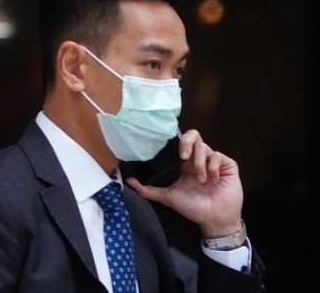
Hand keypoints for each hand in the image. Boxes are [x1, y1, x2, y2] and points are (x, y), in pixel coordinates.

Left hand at [125, 129, 243, 237]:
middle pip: (194, 135)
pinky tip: (213, 180)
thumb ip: (147, 189)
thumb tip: (128, 180)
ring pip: (205, 147)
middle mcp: (199, 160)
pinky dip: (213, 167)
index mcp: (186, 164)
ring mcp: (214, 162)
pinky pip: (219, 156)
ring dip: (199, 163)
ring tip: (201, 180)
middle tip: (183, 157)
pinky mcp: (228, 166)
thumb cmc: (193, 208)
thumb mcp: (167, 197)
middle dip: (187, 142)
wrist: (214, 219)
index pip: (181, 142)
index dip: (177, 142)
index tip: (173, 153)